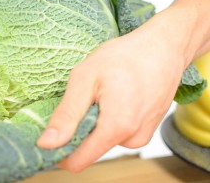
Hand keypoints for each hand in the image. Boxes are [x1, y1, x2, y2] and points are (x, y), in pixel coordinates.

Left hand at [37, 7, 189, 171]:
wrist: (162, 47)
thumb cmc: (125, 56)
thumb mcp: (85, 78)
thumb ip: (67, 115)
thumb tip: (47, 143)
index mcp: (116, 127)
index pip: (77, 162)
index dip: (60, 151)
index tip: (52, 134)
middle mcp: (132, 138)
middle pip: (91, 148)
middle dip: (80, 128)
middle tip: (85, 98)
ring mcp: (143, 134)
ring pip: (104, 139)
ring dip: (97, 121)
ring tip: (105, 93)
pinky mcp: (147, 128)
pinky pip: (119, 131)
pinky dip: (111, 118)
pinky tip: (117, 96)